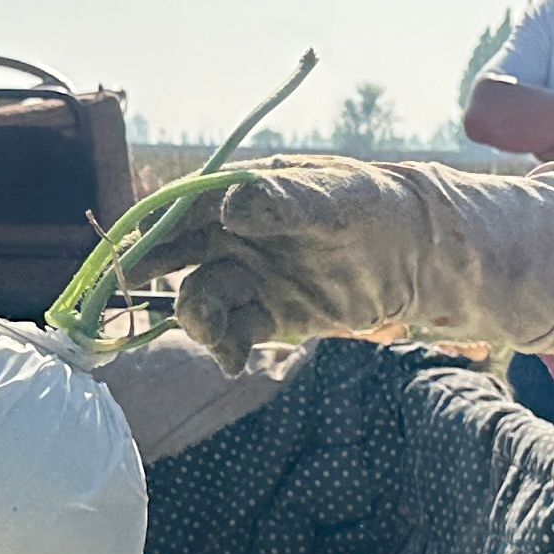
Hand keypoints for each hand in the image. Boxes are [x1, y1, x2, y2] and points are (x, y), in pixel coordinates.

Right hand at [115, 154, 553, 363]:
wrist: (422, 254)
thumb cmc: (378, 208)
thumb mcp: (334, 200)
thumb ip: (284, 203)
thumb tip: (232, 203)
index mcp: (246, 193)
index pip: (185, 206)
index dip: (154, 227)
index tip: (131, 253)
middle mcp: (238, 232)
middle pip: (178, 251)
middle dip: (155, 271)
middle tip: (133, 292)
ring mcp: (253, 274)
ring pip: (201, 297)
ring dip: (199, 320)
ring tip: (224, 341)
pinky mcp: (272, 313)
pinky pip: (232, 331)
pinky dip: (225, 347)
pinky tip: (234, 360)